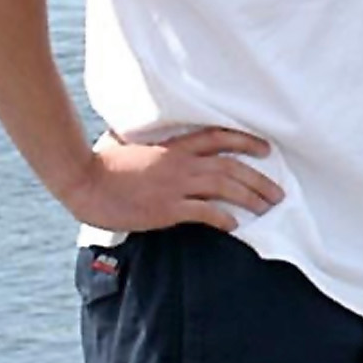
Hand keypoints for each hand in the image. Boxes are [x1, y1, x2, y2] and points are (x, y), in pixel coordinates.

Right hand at [70, 129, 282, 232]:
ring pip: (224, 187)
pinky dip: (224, 218)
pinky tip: (236, 225)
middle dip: (258, 179)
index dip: (245, 141)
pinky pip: (205, 212)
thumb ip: (154, 146)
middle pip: (230, 167)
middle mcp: (180, 163)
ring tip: (268, 208)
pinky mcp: (167, 208)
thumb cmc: (104, 165)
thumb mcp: (134, 146)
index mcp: (173, 147)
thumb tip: (158, 146)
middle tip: (278, 193)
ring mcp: (175, 185)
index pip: (218, 137)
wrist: (84, 181)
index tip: (265, 149)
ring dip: (251, 197)